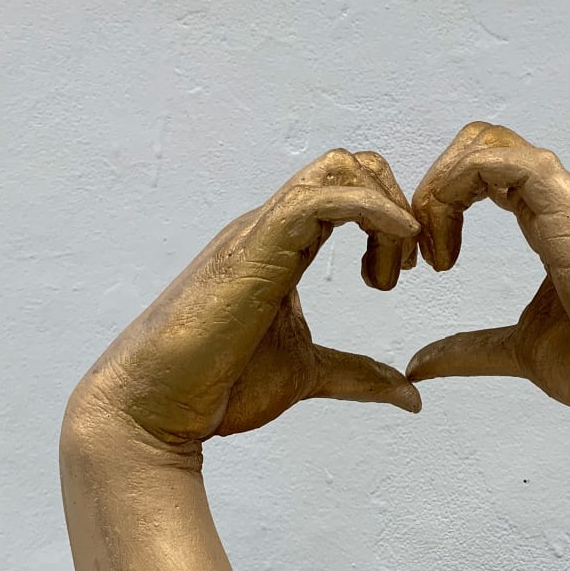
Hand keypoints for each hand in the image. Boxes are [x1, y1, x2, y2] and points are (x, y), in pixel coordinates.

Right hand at [79, 148, 420, 443]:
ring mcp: (261, 232)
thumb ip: (359, 376)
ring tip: (396, 269)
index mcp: (285, 246)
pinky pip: (319, 199)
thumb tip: (411, 394)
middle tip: (409, 266)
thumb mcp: (309, 373)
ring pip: (338, 168)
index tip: (406, 271)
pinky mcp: (254, 247)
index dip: (392, 218)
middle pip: (350, 165)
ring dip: (387, 208)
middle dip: (397, 203)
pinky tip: (397, 242)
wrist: (158, 405)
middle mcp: (273, 227)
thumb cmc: (220, 385)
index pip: (349, 192)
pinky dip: (371, 210)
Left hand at [408, 122, 569, 430]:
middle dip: (434, 186)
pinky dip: (460, 187)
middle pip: (485, 143)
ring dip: (441, 188)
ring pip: (492, 144)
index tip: (427, 261)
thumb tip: (418, 364)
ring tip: (430, 252)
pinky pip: (510, 163)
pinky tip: (447, 249)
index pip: (488, 170)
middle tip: (418, 251)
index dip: (442, 201)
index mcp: (555, 222)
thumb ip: (469, 349)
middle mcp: (565, 202)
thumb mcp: (518, 351)